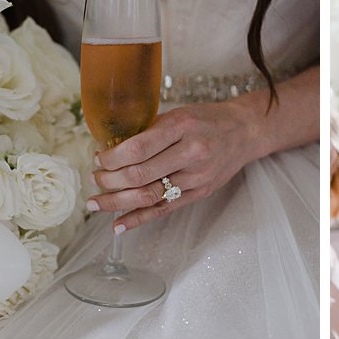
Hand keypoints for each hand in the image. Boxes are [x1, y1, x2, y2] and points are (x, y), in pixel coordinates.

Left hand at [88, 101, 252, 231]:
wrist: (243, 132)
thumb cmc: (206, 119)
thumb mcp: (179, 114)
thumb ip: (151, 131)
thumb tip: (113, 149)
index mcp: (182, 126)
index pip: (139, 148)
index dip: (113, 158)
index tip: (98, 159)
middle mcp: (190, 153)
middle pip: (141, 175)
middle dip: (111, 180)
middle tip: (94, 180)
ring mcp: (196, 177)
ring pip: (150, 196)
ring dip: (118, 202)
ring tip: (96, 203)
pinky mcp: (199, 194)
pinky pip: (164, 210)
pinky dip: (138, 220)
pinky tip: (118, 225)